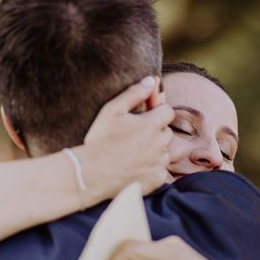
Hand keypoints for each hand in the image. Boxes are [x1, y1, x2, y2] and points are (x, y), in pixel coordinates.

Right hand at [73, 76, 173, 203]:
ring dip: (155, 150)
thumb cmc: (99, 140)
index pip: (168, 111)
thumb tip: (152, 80)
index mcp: (152, 124)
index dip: (156, 112)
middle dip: (156, 131)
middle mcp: (160, 143)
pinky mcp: (158, 179)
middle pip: (167, 132)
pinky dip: (153, 168)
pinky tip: (136, 167)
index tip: (144, 117)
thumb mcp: (112, 110)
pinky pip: (162, 170)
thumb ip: (134, 93)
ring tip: (133, 153)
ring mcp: (160, 162)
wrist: (92, 174)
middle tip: (134, 136)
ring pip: (165, 151)